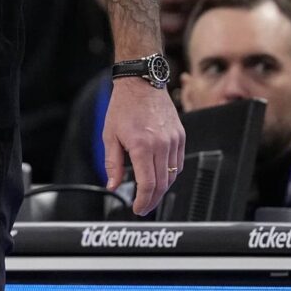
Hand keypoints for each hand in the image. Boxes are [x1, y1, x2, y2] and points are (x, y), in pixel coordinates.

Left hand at [103, 76, 185, 215]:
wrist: (141, 82)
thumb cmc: (124, 106)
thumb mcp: (110, 135)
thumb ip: (112, 164)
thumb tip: (112, 185)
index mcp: (142, 146)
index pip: (148, 184)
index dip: (143, 201)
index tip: (138, 208)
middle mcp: (161, 144)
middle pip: (163, 184)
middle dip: (153, 200)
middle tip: (144, 207)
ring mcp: (174, 140)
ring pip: (173, 175)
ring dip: (163, 188)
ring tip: (150, 194)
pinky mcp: (180, 135)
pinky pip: (179, 162)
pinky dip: (171, 173)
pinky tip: (161, 176)